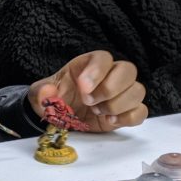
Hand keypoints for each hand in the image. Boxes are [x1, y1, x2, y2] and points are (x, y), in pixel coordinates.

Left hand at [27, 51, 146, 131]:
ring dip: (118, 104)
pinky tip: (109, 121)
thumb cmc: (54, 99)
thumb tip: (48, 92)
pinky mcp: (126, 112)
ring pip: (138, 90)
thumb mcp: (39, 94)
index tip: (83, 88)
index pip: (104, 58)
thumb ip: (41, 92)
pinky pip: (140, 112)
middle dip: (110, 88)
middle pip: (128, 70)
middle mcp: (109, 75)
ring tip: (97, 112)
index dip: (97, 71)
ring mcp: (121, 94)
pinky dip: (128, 118)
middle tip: (89, 102)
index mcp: (89, 64)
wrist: (60, 118)